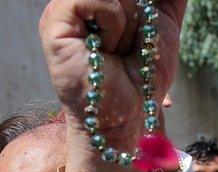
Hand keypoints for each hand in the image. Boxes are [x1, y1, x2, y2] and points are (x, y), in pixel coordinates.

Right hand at [39, 0, 184, 145]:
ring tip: (116, 48)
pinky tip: (103, 49)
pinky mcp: (55, 20)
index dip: (141, 6)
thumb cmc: (143, 74)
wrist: (130, 114)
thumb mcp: (163, 21)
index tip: (143, 31)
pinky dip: (114, 24)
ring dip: (129, 21)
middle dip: (140, 13)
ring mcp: (64, 7)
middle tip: (129, 44)